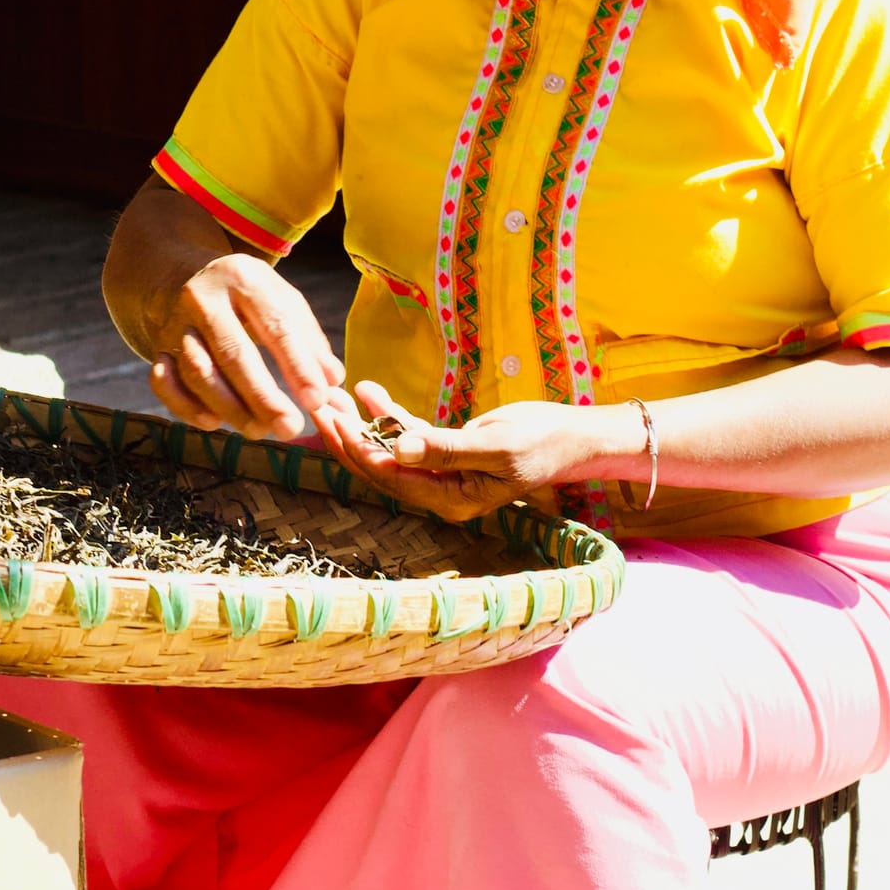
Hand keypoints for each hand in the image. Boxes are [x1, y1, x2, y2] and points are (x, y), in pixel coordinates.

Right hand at [143, 252, 348, 446]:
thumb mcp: (282, 302)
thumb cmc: (247, 297)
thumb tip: (332, 381)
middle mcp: (204, 297)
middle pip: (233, 352)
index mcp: (243, 277)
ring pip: (197, 371)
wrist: (181, 276)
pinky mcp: (155, 345)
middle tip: (290, 428)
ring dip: (229, 408)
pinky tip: (212, 422)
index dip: (298, 366)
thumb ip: (309, 340)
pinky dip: (184, 406)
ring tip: (258, 431)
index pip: (275, 325)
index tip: (317, 401)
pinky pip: (163, 382)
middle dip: (263, 397)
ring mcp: (175, 322)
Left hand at [327, 382, 623, 524]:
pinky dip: (387, 413)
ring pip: (390, 449)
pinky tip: (367, 389)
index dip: (359, 451)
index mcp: (449, 499)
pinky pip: (408, 433)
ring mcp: (442, 470)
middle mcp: (440, 490)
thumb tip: (398, 449)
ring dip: (362, 423)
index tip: (334, 421)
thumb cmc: (539, 443)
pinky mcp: (447, 449)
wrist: (569, 435)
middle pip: (382, 466)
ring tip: (335, 394)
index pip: (391, 478)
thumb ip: (444, 448)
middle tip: (320, 405)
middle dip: (349, 437)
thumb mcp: (494, 446)